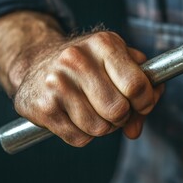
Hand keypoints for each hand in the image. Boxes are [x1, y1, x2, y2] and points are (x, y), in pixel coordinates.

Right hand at [0, 11, 163, 146]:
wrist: (37, 60)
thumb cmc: (89, 64)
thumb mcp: (119, 61)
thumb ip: (142, 89)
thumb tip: (135, 129)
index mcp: (104, 43)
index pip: (136, 85)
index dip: (145, 101)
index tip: (142, 103)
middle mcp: (77, 59)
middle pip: (118, 110)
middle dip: (123, 116)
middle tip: (115, 108)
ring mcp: (57, 83)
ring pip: (99, 128)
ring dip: (103, 127)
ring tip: (94, 110)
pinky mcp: (42, 106)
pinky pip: (79, 138)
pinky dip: (83, 135)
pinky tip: (76, 117)